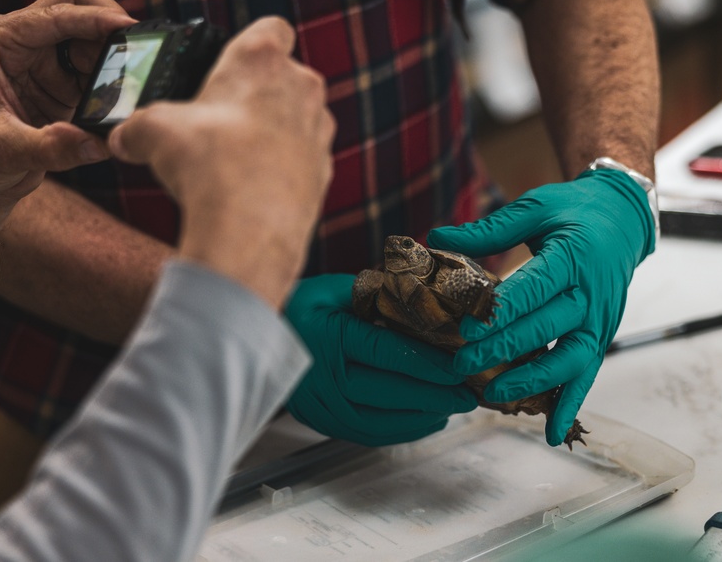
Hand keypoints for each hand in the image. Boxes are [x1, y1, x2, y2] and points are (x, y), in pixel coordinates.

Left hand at [0, 0, 134, 296]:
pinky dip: (115, 78)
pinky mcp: (61, 79)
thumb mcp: (4, 153)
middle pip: (77, 5)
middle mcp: (18, 39)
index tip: (132, 28)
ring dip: (115, 54)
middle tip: (143, 47)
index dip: (96, 20)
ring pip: (93, 34)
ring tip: (134, 83)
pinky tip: (122, 99)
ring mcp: (43, 57)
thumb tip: (97, 143)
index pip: (54, 16)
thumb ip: (51, 147)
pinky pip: (99, 66)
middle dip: (110, 22)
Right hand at [108, 17, 334, 308]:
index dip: (251, 42)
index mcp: (263, 58)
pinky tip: (252, 188)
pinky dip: (283, 168)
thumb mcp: (152, 132)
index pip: (271, 28)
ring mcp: (319, 129)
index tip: (230, 64)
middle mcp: (302, 86)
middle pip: (283, 76)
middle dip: (255, 94)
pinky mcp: (324, 170)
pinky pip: (303, 159)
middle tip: (220, 120)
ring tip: (235, 159)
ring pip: (298, 117)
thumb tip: (124, 139)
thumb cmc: (208, 164)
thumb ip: (137, 127)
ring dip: (274, 131)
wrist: (249, 228)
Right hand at [284, 275, 477, 445]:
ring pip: (377, 422)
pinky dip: (398, 431)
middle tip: (467, 395)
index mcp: (326, 336)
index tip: (457, 369)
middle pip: (385, 393)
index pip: (384, 353)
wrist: (253, 334)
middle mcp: (320, 376)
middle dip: (433, 396)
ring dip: (420, 419)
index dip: (424, 363)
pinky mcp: (318, 420)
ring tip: (451, 410)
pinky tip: (423, 421)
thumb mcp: (333, 288)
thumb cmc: (298, 306)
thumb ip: (376, 293)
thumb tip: (423, 300)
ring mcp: (318, 404)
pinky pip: (363, 434)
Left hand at [426, 169, 654, 445]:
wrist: (621, 219)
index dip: (501, 312)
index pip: (534, 289)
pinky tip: (551, 434)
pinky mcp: (600, 338)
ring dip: (533, 382)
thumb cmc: (571, 212)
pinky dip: (570, 405)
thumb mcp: (533, 209)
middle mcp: (590, 293)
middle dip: (502, 350)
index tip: (468, 329)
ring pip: (570, 359)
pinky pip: (587, 374)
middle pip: (546, 328)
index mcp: (573, 256)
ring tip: (494, 395)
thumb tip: (436, 236)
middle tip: (461, 365)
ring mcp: (599, 321)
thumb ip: (488, 230)